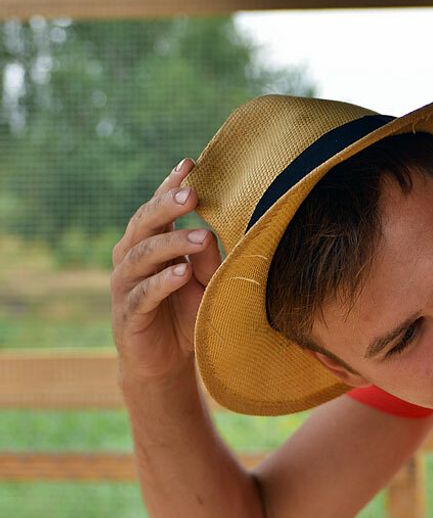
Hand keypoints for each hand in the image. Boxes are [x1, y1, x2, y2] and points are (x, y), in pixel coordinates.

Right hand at [110, 159, 220, 383]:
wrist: (166, 361)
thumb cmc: (187, 311)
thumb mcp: (206, 281)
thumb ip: (209, 258)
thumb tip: (213, 230)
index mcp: (150, 242)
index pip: (158, 207)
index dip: (170, 185)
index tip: (190, 164)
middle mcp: (133, 257)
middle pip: (145, 224)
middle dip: (168, 206)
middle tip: (193, 194)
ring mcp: (127, 285)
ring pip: (143, 255)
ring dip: (173, 243)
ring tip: (202, 236)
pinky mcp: (128, 314)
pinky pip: (143, 294)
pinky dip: (163, 282)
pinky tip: (182, 273)